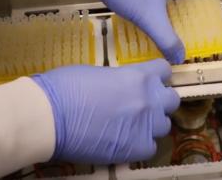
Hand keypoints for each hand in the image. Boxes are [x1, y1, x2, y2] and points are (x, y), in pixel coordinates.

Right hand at [32, 60, 179, 163]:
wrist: (50, 116)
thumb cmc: (65, 88)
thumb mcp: (97, 72)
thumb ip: (119, 79)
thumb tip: (120, 86)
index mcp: (138, 76)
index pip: (164, 71)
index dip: (156, 76)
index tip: (149, 81)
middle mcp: (148, 100)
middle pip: (171, 100)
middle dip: (158, 101)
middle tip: (141, 105)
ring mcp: (144, 126)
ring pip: (163, 126)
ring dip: (150, 124)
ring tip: (130, 125)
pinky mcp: (136, 149)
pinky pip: (150, 147)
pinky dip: (139, 144)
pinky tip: (123, 140)